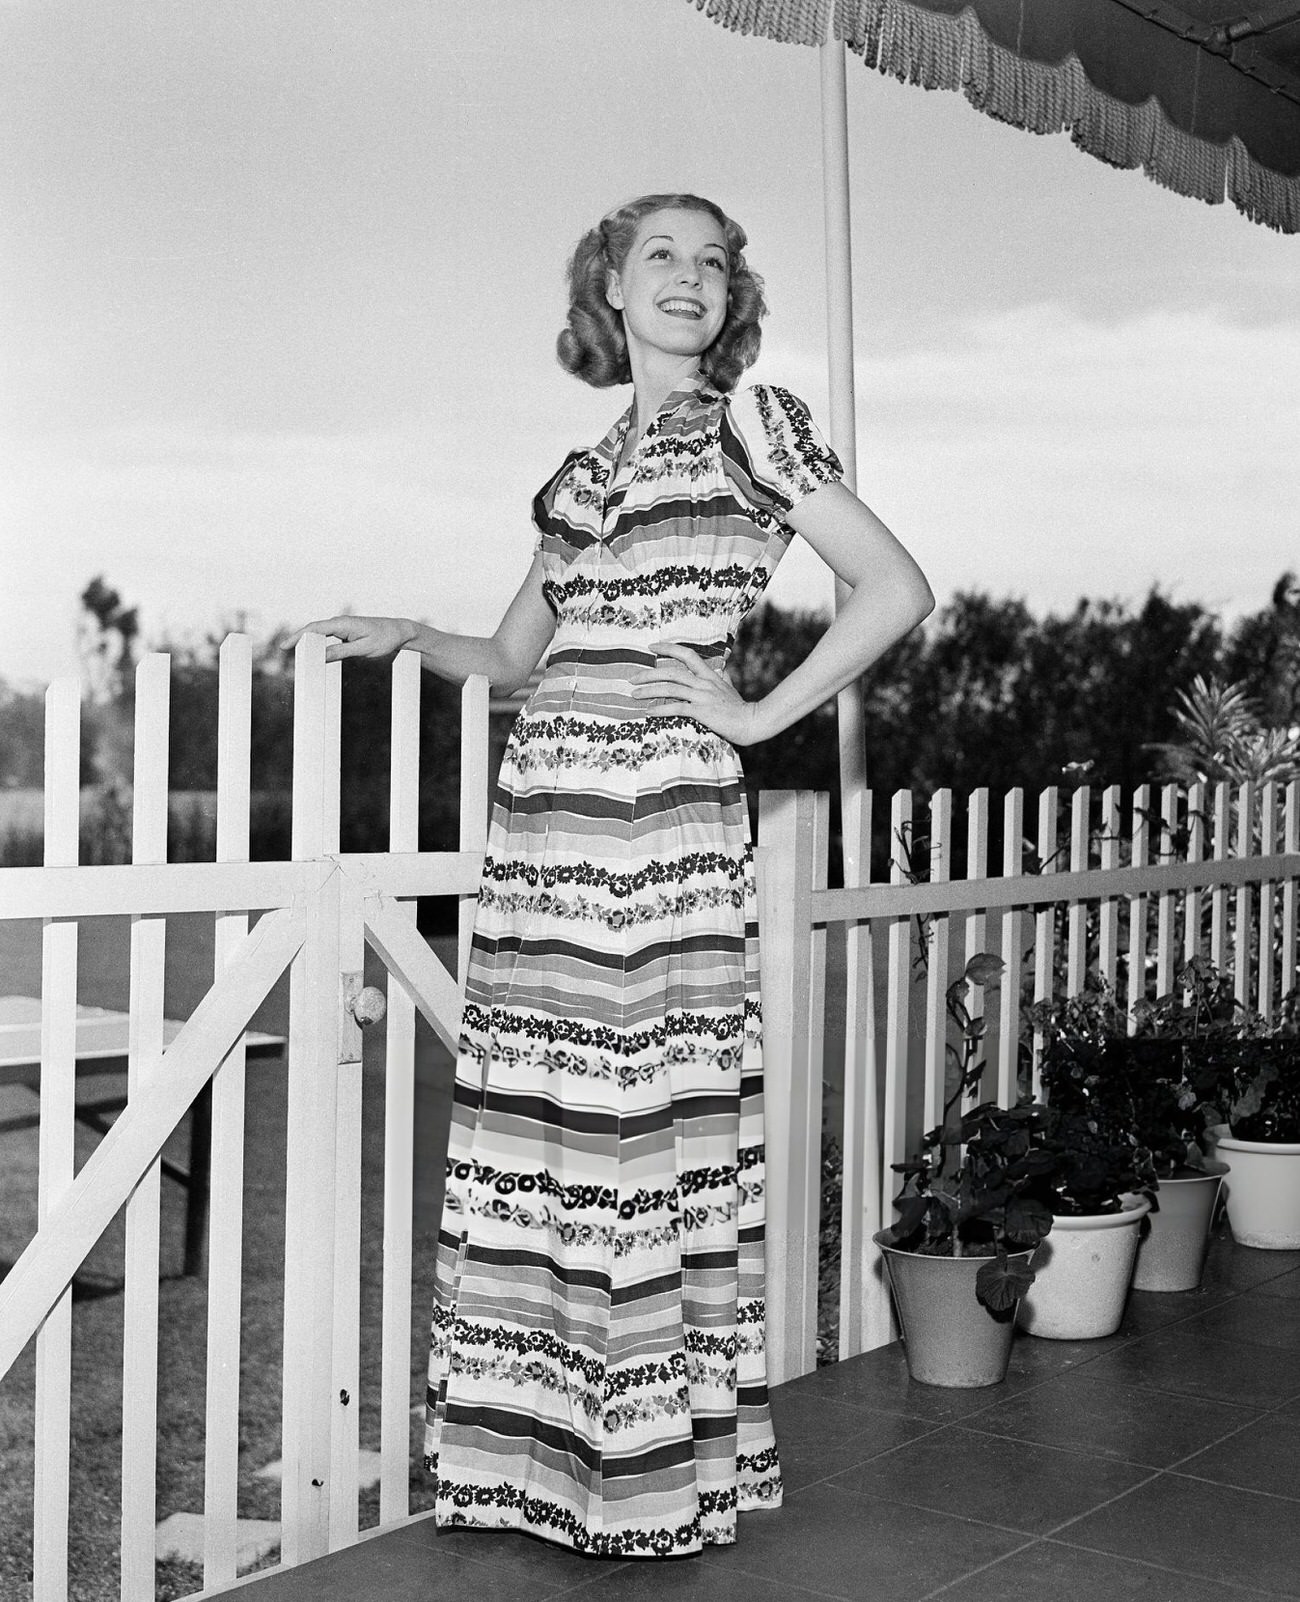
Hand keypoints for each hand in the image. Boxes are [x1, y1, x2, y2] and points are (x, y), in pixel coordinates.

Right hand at [282, 615, 413, 662]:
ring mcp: (342, 627)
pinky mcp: (345, 632)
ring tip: (295, 655)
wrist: (398, 632)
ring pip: (319, 634)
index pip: (314, 628)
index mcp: (343, 624)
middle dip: (298, 640)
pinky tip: (312, 654)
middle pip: (313, 630)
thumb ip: (341, 652)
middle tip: (284, 652)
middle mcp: (340, 622)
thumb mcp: (363, 649)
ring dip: (306, 643)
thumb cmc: (384, 639)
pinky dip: (317, 645)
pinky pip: (326, 638)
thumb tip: (321, 657)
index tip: (285, 646)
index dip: (298, 636)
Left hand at [635, 643, 765, 745]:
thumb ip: (723, 678)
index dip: (668, 648)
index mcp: (710, 675)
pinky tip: (649, 712)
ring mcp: (702, 696)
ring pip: (670, 689)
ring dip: (649, 691)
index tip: (652, 647)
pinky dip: (660, 709)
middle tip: (633, 678)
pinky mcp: (701, 711)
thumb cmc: (740, 708)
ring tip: (635, 694)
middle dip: (649, 674)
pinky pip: (676, 708)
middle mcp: (704, 683)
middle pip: (671, 672)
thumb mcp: (730, 688)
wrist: (751, 722)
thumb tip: (722, 669)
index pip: (687, 655)